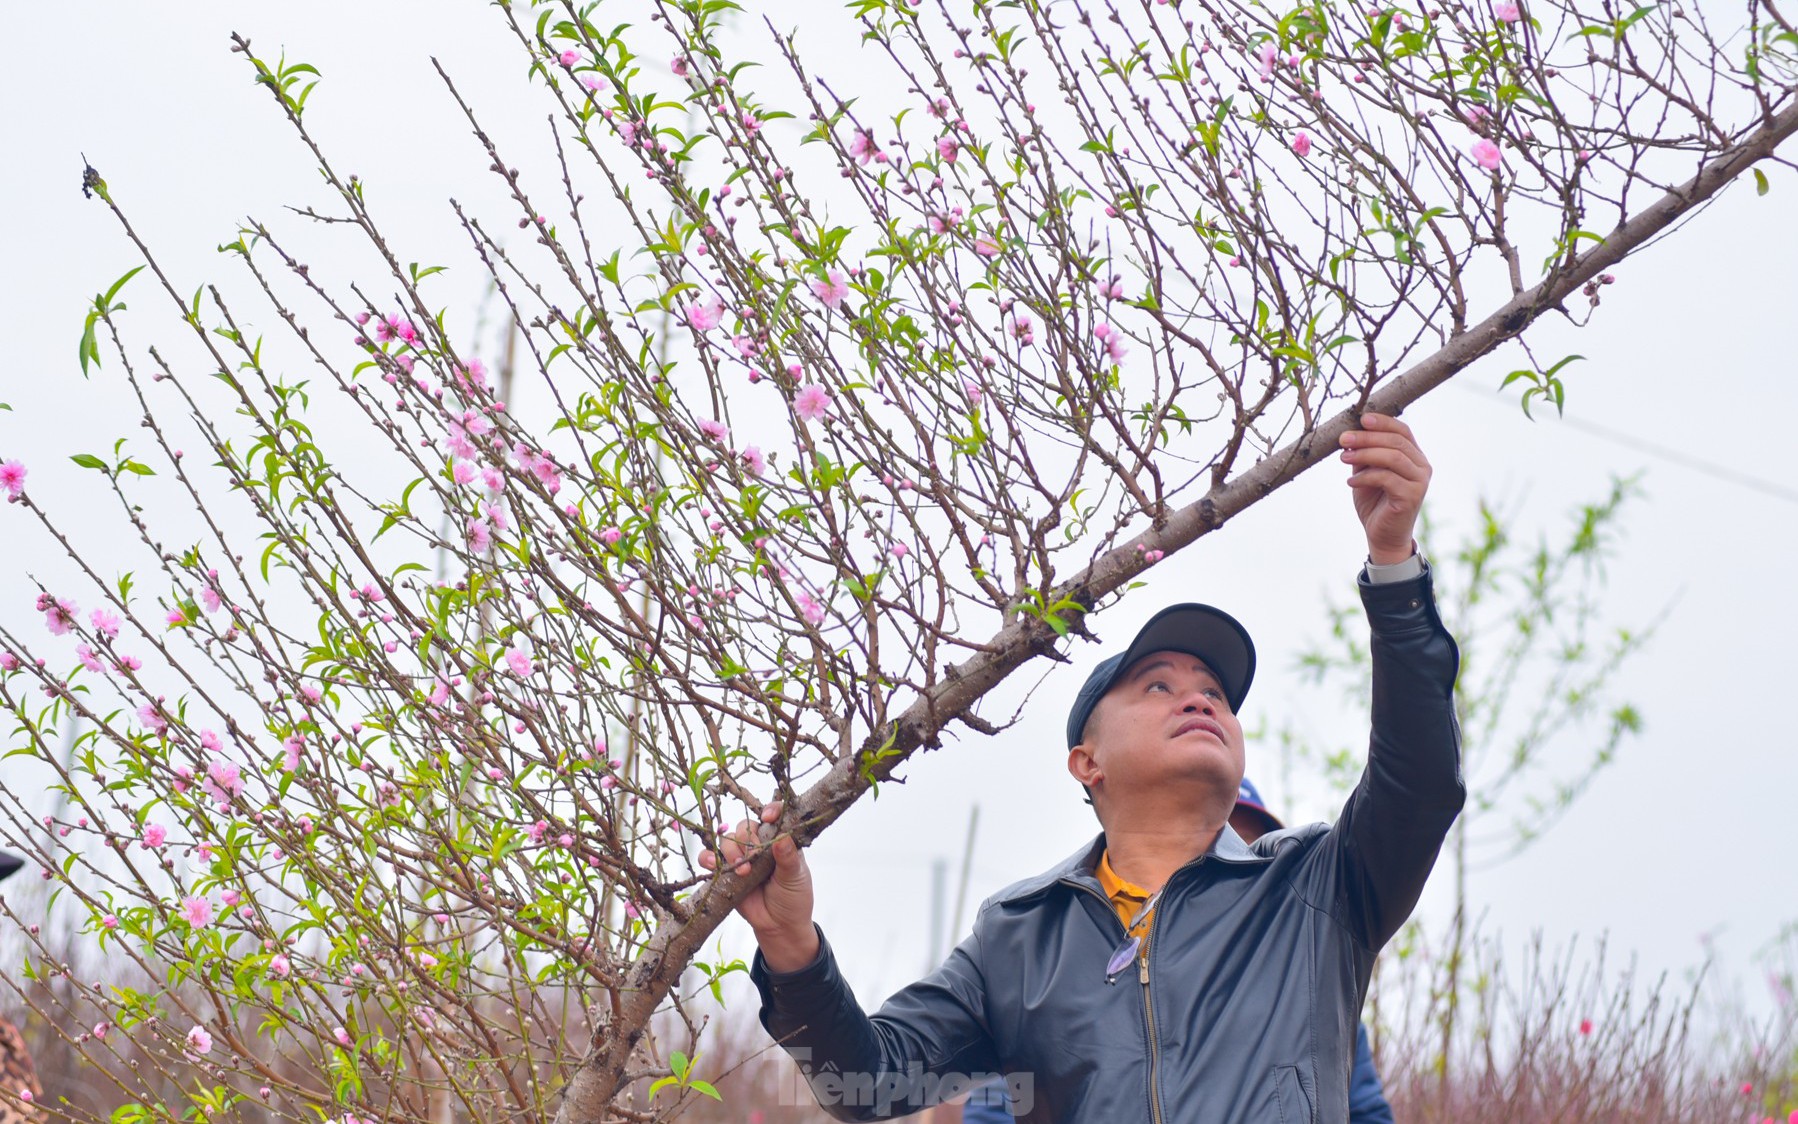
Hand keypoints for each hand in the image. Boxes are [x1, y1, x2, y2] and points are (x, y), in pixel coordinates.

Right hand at [697, 800, 818, 971]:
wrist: (779, 926)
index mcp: (780, 840)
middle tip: (754, 858)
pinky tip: (712, 865)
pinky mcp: (725, 873)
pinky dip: (707, 858)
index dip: (770, 811)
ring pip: (726, 840)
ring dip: (729, 851)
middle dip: (746, 839)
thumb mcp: (796, 877)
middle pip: (744, 827)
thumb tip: (782, 837)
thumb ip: (788, 857)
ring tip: (741, 870)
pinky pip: (709, 858)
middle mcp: (758, 845)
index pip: (774, 816)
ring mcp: (741, 858)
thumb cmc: (793, 898)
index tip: (768, 817)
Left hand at [1340, 413, 1430, 564]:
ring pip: (1393, 457)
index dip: (1383, 422)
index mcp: (1413, 456)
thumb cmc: (1374, 502)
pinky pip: (1387, 478)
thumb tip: (1349, 435)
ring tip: (1343, 457)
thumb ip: (1363, 455)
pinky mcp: (1411, 496)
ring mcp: (1419, 481)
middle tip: (1343, 439)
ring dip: (1365, 454)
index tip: (1361, 418)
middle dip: (1367, 437)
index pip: (1402, 431)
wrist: (1382, 535)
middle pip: (1396, 442)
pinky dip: (1366, 476)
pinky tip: (1350, 482)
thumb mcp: (1365, 473)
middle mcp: (1422, 466)